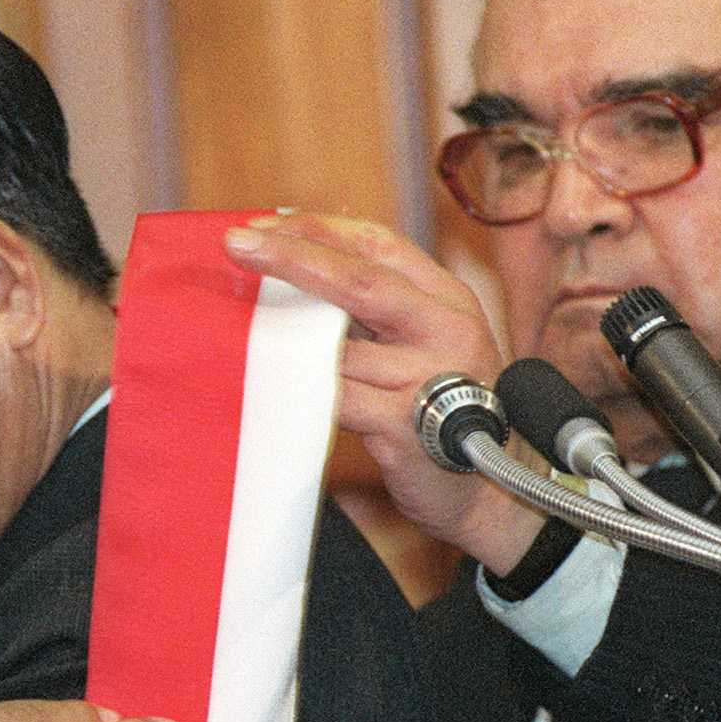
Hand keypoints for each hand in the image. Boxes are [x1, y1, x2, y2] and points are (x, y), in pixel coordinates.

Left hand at [224, 211, 545, 575]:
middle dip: (291, 256)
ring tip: (233, 327)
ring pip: (336, 346)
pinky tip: (265, 384)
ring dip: (279, 336)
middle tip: (235, 244)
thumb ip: (373, 310)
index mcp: (448, 297)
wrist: (488, 496)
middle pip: (359, 280)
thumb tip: (291, 266)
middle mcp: (447, 328)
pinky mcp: (408, 426)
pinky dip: (296, 389)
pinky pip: (335, 398)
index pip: (378, 243)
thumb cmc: (436, 410)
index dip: (317, 229)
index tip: (261, 225)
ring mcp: (431, 377)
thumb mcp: (422, 344)